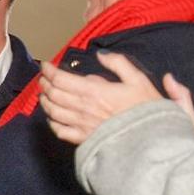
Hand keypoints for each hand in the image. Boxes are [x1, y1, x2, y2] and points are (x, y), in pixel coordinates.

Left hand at [38, 52, 193, 145]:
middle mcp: (82, 108)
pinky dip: (51, 122)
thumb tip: (100, 55)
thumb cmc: (145, 108)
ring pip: (53, 111)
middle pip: (54, 94)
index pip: (61, 79)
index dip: (49, 71)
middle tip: (43, 78)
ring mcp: (80, 125)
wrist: (150, 138)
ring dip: (45, 101)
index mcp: (94, 91)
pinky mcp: (83, 139)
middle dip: (45, 84)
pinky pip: (59, 131)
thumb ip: (118, 63)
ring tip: (44, 94)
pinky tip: (52, 117)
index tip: (45, 65)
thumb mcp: (138, 79)